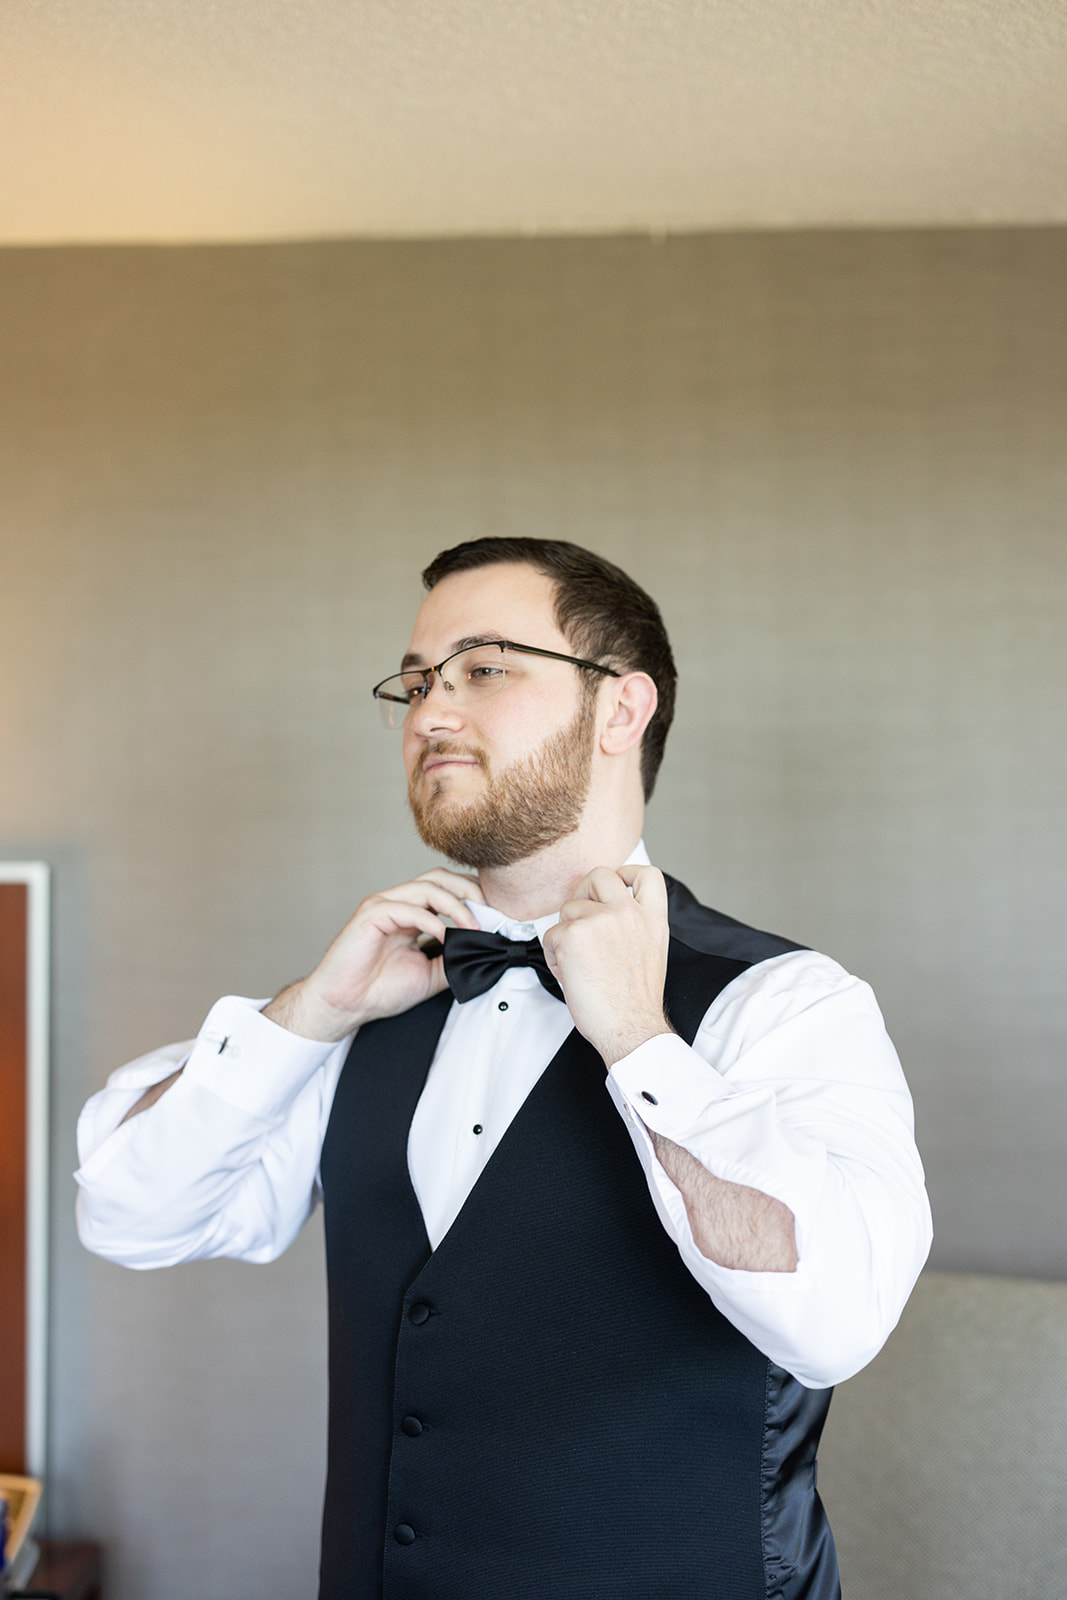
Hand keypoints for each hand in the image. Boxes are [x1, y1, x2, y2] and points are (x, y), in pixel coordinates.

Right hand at [265, 867, 483, 1039]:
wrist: (345, 1006)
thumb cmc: (378, 990)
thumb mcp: (431, 975)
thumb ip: (454, 959)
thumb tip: (485, 951)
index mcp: (411, 913)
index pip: (447, 889)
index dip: (473, 897)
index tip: (497, 916)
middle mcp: (398, 903)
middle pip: (439, 877)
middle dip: (469, 890)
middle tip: (491, 911)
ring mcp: (383, 905)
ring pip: (427, 887)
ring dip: (456, 904)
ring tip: (473, 926)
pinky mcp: (371, 914)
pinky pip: (408, 908)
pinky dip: (432, 920)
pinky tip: (445, 936)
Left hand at [542, 864, 672, 1067]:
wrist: (630, 1027)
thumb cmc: (636, 1003)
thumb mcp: (650, 952)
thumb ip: (634, 926)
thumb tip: (605, 914)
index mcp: (652, 919)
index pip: (647, 874)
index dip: (627, 873)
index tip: (618, 884)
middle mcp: (628, 913)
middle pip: (599, 875)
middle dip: (585, 890)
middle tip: (581, 916)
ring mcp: (599, 920)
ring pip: (569, 908)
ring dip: (567, 932)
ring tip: (577, 962)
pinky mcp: (572, 934)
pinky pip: (551, 934)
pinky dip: (553, 954)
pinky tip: (568, 974)